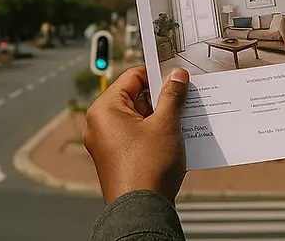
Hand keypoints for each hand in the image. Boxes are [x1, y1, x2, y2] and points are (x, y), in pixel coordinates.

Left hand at [83, 65, 189, 203]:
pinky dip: (153, 132)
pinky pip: (135, 135)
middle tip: (184, 98)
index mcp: (104, 109)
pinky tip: (174, 137)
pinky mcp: (115, 158)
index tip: (177, 76)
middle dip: (161, 98)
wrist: (141, 211)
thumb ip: (172, 95)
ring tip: (182, 119)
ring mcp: (106, 142)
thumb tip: (176, 76)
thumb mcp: (165, 124)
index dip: (157, 74)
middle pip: (134, 97)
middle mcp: (99, 123)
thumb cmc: (147, 168)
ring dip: (160, 116)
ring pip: (137, 117)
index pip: (132, 77)